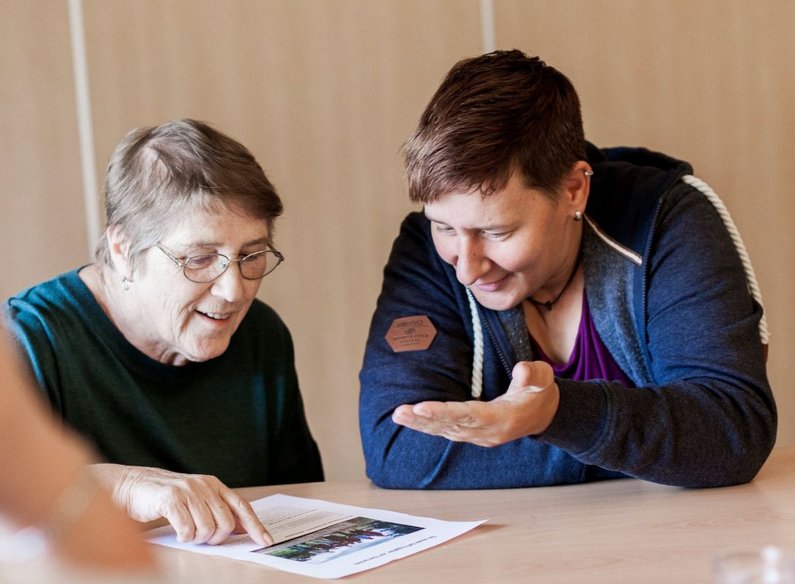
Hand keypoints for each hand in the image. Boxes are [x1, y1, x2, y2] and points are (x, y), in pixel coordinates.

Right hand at [92, 464, 272, 545]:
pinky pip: (187, 529)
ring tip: (187, 533)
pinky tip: (179, 534)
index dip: (255, 525)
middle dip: (216, 538)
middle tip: (202, 538)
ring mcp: (188, 491)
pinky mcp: (170, 499)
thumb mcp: (197, 499)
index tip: (265, 541)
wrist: (132, 485)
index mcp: (214, 485)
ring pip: (207, 529)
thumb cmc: (166, 497)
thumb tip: (242, 528)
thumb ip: (218, 510)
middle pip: (226, 523)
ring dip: (198, 539)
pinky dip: (184, 537)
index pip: (241, 506)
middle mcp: (204, 485)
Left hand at [391, 361, 559, 446]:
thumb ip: (534, 375)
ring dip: (421, 424)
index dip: (444, 412)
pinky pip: (448, 432)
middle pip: (451, 426)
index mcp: (502, 418)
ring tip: (398, 414)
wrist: (544, 416)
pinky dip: (429, 426)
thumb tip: (522, 369)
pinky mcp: (474, 435)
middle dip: (424, 419)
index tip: (422, 407)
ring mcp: (480, 436)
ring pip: (446, 431)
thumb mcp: (543, 379)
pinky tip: (412, 419)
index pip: (468, 415)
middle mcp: (487, 432)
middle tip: (399, 412)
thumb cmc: (540, 393)